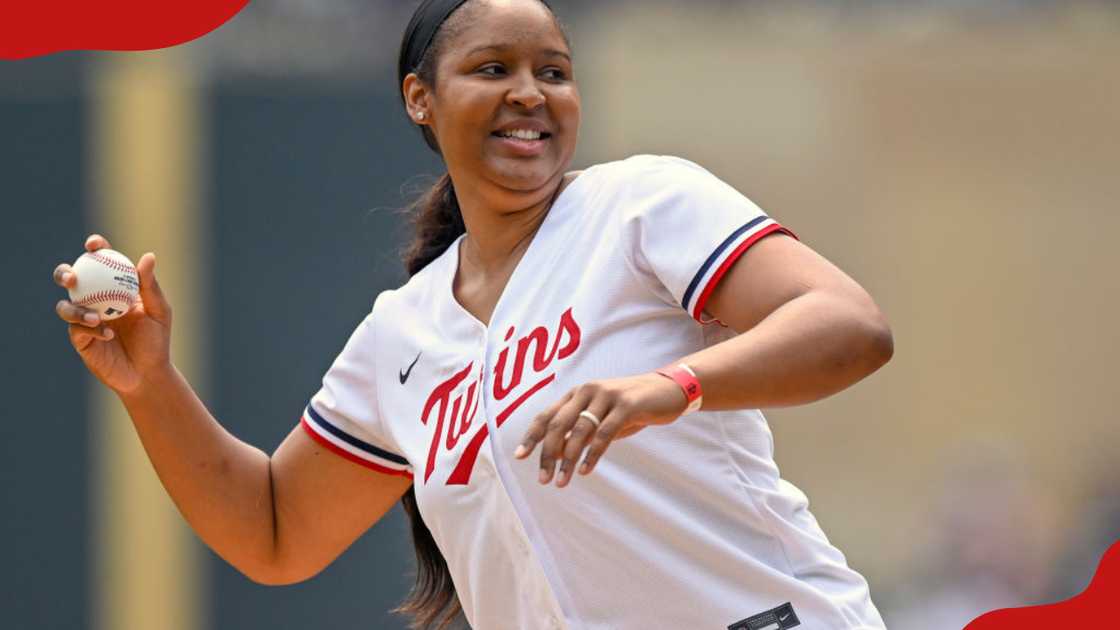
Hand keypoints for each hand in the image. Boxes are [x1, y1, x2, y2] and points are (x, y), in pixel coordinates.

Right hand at [53, 234, 173, 394]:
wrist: (148, 373)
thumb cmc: (156, 340)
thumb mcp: (159, 311)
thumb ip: (150, 286)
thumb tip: (148, 256)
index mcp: (114, 287)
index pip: (100, 262)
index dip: (94, 248)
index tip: (94, 245)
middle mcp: (95, 299)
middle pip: (71, 280)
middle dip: (65, 273)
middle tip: (73, 276)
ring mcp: (84, 319)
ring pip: (66, 306)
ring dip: (77, 309)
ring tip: (98, 318)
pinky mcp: (80, 339)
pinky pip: (76, 329)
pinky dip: (92, 329)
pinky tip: (108, 334)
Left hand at [513, 372, 688, 487]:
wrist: (668, 390)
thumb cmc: (631, 409)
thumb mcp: (602, 421)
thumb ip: (579, 434)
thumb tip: (554, 456)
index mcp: (577, 394)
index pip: (546, 415)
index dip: (531, 436)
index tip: (519, 457)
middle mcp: (587, 391)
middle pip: (558, 424)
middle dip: (547, 454)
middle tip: (543, 479)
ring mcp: (607, 395)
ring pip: (580, 431)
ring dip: (568, 460)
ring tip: (562, 481)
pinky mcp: (627, 404)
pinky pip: (605, 433)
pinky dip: (593, 454)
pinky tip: (585, 471)